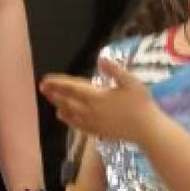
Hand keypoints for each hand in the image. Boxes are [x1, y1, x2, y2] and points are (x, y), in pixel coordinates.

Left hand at [40, 57, 157, 146]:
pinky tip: (62, 115)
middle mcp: (90, 110)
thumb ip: (115, 70)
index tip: (45, 79)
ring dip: (58, 104)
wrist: (147, 130)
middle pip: (67, 100)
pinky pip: (76, 124)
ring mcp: (92, 122)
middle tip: (42, 87)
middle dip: (54, 93)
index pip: (71, 88)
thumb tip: (101, 58)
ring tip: (50, 98)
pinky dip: (66, 118)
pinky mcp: (97, 131)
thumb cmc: (141, 104)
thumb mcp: (132, 82)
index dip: (57, 83)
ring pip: (69, 113)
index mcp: (97, 96)